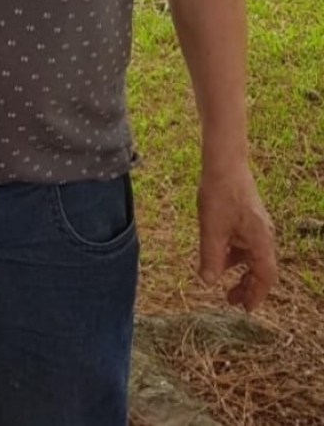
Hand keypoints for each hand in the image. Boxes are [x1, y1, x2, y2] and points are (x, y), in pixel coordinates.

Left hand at [197, 163, 276, 309]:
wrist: (224, 163)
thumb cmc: (219, 195)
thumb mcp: (212, 230)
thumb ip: (211, 258)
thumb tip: (208, 283)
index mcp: (261, 241)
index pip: (264, 276)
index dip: (256, 295)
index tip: (245, 309)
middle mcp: (264, 236)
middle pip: (261, 269)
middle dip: (248, 287)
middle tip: (231, 301)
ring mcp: (257, 227)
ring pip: (252, 257)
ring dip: (240, 272)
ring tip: (223, 285)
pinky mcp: (248, 218)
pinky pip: (245, 244)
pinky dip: (234, 255)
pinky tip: (218, 258)